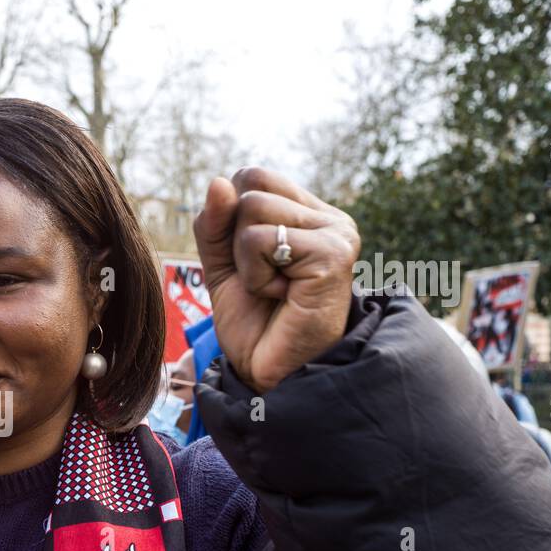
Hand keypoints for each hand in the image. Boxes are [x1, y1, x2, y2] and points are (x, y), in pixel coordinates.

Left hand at [193, 167, 359, 393]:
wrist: (271, 373)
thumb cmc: (254, 325)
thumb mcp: (223, 266)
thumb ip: (215, 224)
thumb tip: (217, 182)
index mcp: (308, 214)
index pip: (251, 176)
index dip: (229, 218)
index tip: (248, 263)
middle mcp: (329, 218)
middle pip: (250, 186)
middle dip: (235, 239)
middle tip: (263, 280)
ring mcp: (336, 233)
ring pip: (251, 208)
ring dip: (245, 261)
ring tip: (273, 289)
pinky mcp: (332, 253)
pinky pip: (259, 240)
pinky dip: (255, 275)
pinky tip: (282, 296)